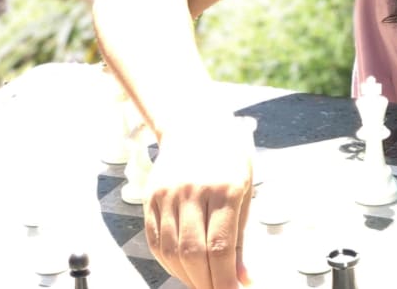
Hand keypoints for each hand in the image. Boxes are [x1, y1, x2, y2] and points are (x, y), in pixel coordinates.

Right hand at [143, 120, 253, 288]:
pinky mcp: (151, 198)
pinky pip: (156, 240)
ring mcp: (168, 195)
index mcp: (225, 189)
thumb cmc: (229, 158)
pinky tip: (182, 269)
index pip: (220, 247)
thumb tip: (242, 278)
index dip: (224, 279)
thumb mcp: (245, 190)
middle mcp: (193, 192)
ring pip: (172, 250)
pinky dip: (168, 262)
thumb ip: (241, 237)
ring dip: (186, 276)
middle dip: (206, 282)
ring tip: (202, 284)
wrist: (196, 124)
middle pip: (194, 253)